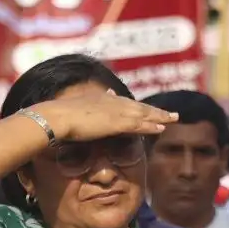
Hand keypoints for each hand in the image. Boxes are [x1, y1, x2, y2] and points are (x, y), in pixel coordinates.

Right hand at [34, 93, 176, 143]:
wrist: (54, 118)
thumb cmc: (57, 117)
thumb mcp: (73, 110)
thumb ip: (85, 108)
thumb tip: (89, 108)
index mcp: (101, 99)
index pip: (125, 103)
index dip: (139, 108)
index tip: (149, 110)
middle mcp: (111, 102)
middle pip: (139, 106)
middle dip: (155, 110)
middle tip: (171, 113)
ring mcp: (114, 112)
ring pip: (143, 114)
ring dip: (159, 116)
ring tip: (173, 118)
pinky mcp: (116, 122)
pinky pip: (138, 124)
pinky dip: (150, 125)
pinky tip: (161, 128)